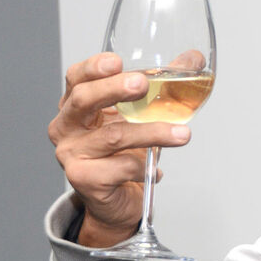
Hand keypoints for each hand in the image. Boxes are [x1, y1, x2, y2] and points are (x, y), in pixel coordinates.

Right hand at [48, 52, 192, 247]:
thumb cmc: (124, 154)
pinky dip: (145, 167)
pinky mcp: (84, 180)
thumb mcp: (142, 116)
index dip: (94, 67)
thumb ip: (164, 86)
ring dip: (152, 133)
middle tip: (143, 83)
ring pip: (113, 136)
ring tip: (183, 135)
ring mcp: (72, 154)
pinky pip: (120, 168)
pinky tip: (156, 171)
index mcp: (76, 106)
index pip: (76, 78)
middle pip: (83, 100)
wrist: (118, 201)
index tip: (117, 60)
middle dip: (114, 89)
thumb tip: (194, 58)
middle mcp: (66, 127)